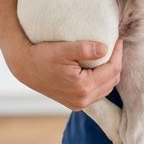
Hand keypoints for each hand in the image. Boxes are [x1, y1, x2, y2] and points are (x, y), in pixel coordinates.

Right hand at [5, 37, 122, 110]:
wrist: (24, 67)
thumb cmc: (42, 55)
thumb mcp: (63, 49)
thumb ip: (85, 49)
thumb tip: (106, 48)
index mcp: (82, 87)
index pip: (112, 70)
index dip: (118, 54)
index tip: (118, 39)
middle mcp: (82, 100)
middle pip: (112, 81)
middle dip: (117, 62)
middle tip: (116, 45)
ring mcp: (78, 104)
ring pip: (106, 88)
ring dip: (110, 72)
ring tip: (110, 55)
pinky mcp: (75, 103)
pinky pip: (97, 92)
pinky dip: (102, 80)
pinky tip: (99, 67)